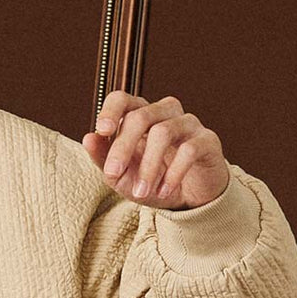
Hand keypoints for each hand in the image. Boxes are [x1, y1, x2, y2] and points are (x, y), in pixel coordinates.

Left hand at [81, 91, 230, 208]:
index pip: (122, 99)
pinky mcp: (207, 139)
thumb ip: (104, 158)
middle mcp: (164, 113)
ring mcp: (187, 123)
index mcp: (139, 116)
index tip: (103, 131)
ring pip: (163, 132)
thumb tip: (88, 138)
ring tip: (141, 192)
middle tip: (113, 173)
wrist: (190, 198)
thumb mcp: (122, 176)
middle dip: (122, 147)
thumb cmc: (153, 181)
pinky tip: (163, 191)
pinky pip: (189, 149)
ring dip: (148, 166)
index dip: (110, 110)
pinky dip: (173, 173)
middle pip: (140, 117)